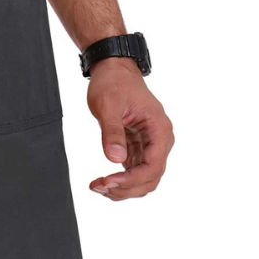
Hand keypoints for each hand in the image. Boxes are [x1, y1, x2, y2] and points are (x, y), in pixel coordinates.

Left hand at [87, 57, 173, 200]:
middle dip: (126, 188)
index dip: (131, 179)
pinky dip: (121, 180)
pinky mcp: (139, 147)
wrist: (114, 70)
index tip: (108, 181)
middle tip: (99, 187)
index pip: (153, 165)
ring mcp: (150, 145)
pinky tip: (104, 181)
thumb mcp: (108, 105)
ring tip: (98, 186)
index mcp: (159, 129)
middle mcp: (159, 140)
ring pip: (144, 178)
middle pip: (151, 178)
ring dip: (123, 188)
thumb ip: (112, 132)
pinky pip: (135, 171)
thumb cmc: (114, 82)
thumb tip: (115, 159)